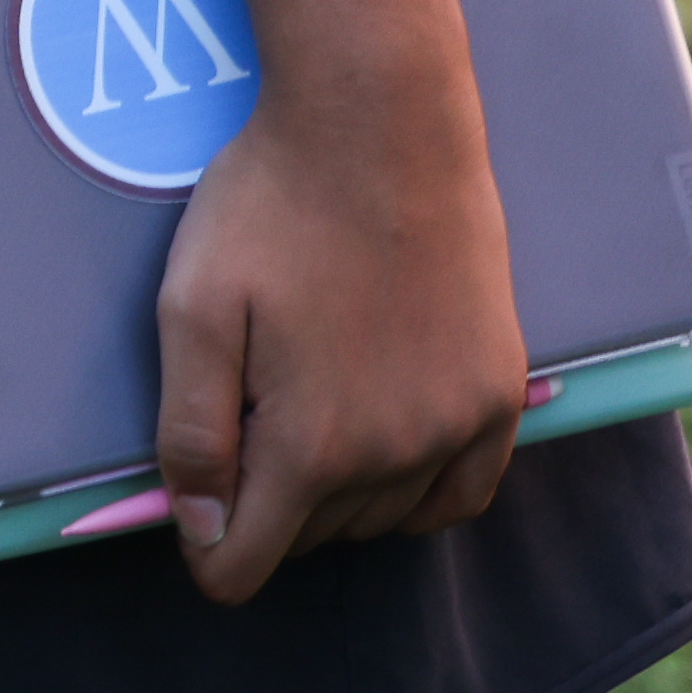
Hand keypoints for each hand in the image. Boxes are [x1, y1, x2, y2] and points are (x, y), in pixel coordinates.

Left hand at [142, 82, 530, 602]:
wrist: (382, 129)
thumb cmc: (271, 209)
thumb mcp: (191, 310)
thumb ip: (191, 434)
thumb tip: (200, 534)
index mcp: (313, 447)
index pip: (245, 563)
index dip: (203, 547)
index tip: (188, 505)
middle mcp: (397, 457)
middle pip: (309, 538)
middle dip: (262, 505)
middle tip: (240, 418)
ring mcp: (461, 429)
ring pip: (379, 519)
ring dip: (333, 496)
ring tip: (301, 408)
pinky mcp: (502, 396)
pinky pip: (460, 495)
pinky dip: (414, 491)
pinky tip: (381, 447)